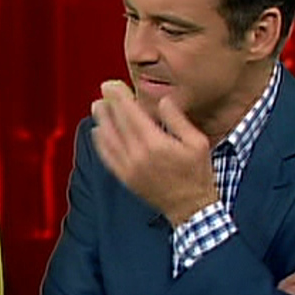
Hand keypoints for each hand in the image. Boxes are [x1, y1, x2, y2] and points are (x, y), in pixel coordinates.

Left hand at [90, 80, 218, 225]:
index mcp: (156, 143)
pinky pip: (108, 158)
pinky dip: (100, 144)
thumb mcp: (197, 142)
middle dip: (109, 105)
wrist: (191, 208)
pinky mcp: (126, 178)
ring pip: (109, 140)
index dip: (120, 98)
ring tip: (97, 106)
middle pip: (118, 124)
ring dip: (101, 121)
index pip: (132, 114)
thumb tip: (163, 101)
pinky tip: (97, 133)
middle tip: (103, 89)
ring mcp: (129, 168)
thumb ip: (177, 120)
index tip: (112, 86)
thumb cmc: (197, 174)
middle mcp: (139, 155)